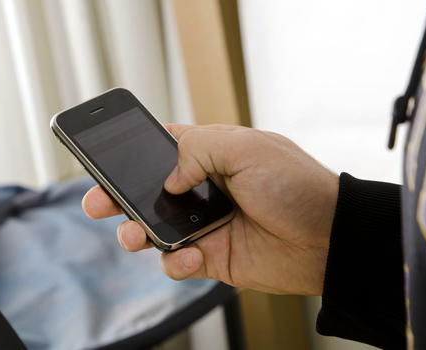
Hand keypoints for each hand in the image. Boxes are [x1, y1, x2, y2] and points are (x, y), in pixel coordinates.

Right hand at [82, 124, 338, 294]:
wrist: (327, 238)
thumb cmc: (295, 186)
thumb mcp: (247, 147)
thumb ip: (198, 150)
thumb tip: (168, 179)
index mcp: (212, 155)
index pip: (162, 149)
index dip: (133, 153)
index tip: (107, 158)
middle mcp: (205, 189)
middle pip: (149, 191)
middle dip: (119, 198)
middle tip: (98, 203)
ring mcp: (207, 224)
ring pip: (155, 229)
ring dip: (136, 233)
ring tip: (134, 235)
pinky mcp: (213, 256)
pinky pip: (177, 262)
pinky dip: (174, 261)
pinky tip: (188, 254)